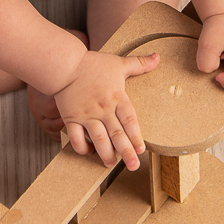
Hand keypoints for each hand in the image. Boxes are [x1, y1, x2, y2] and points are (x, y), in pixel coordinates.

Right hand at [52, 50, 159, 169]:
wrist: (65, 64)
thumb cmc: (92, 64)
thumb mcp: (119, 63)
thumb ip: (139, 63)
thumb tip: (158, 56)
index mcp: (116, 97)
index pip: (129, 120)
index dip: (135, 136)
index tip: (141, 150)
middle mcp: (103, 109)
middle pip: (117, 134)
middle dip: (126, 152)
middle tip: (134, 166)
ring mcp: (87, 115)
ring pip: (98, 139)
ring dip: (106, 154)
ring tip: (111, 164)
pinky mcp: (72, 119)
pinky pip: (76, 138)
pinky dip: (83, 148)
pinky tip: (89, 152)